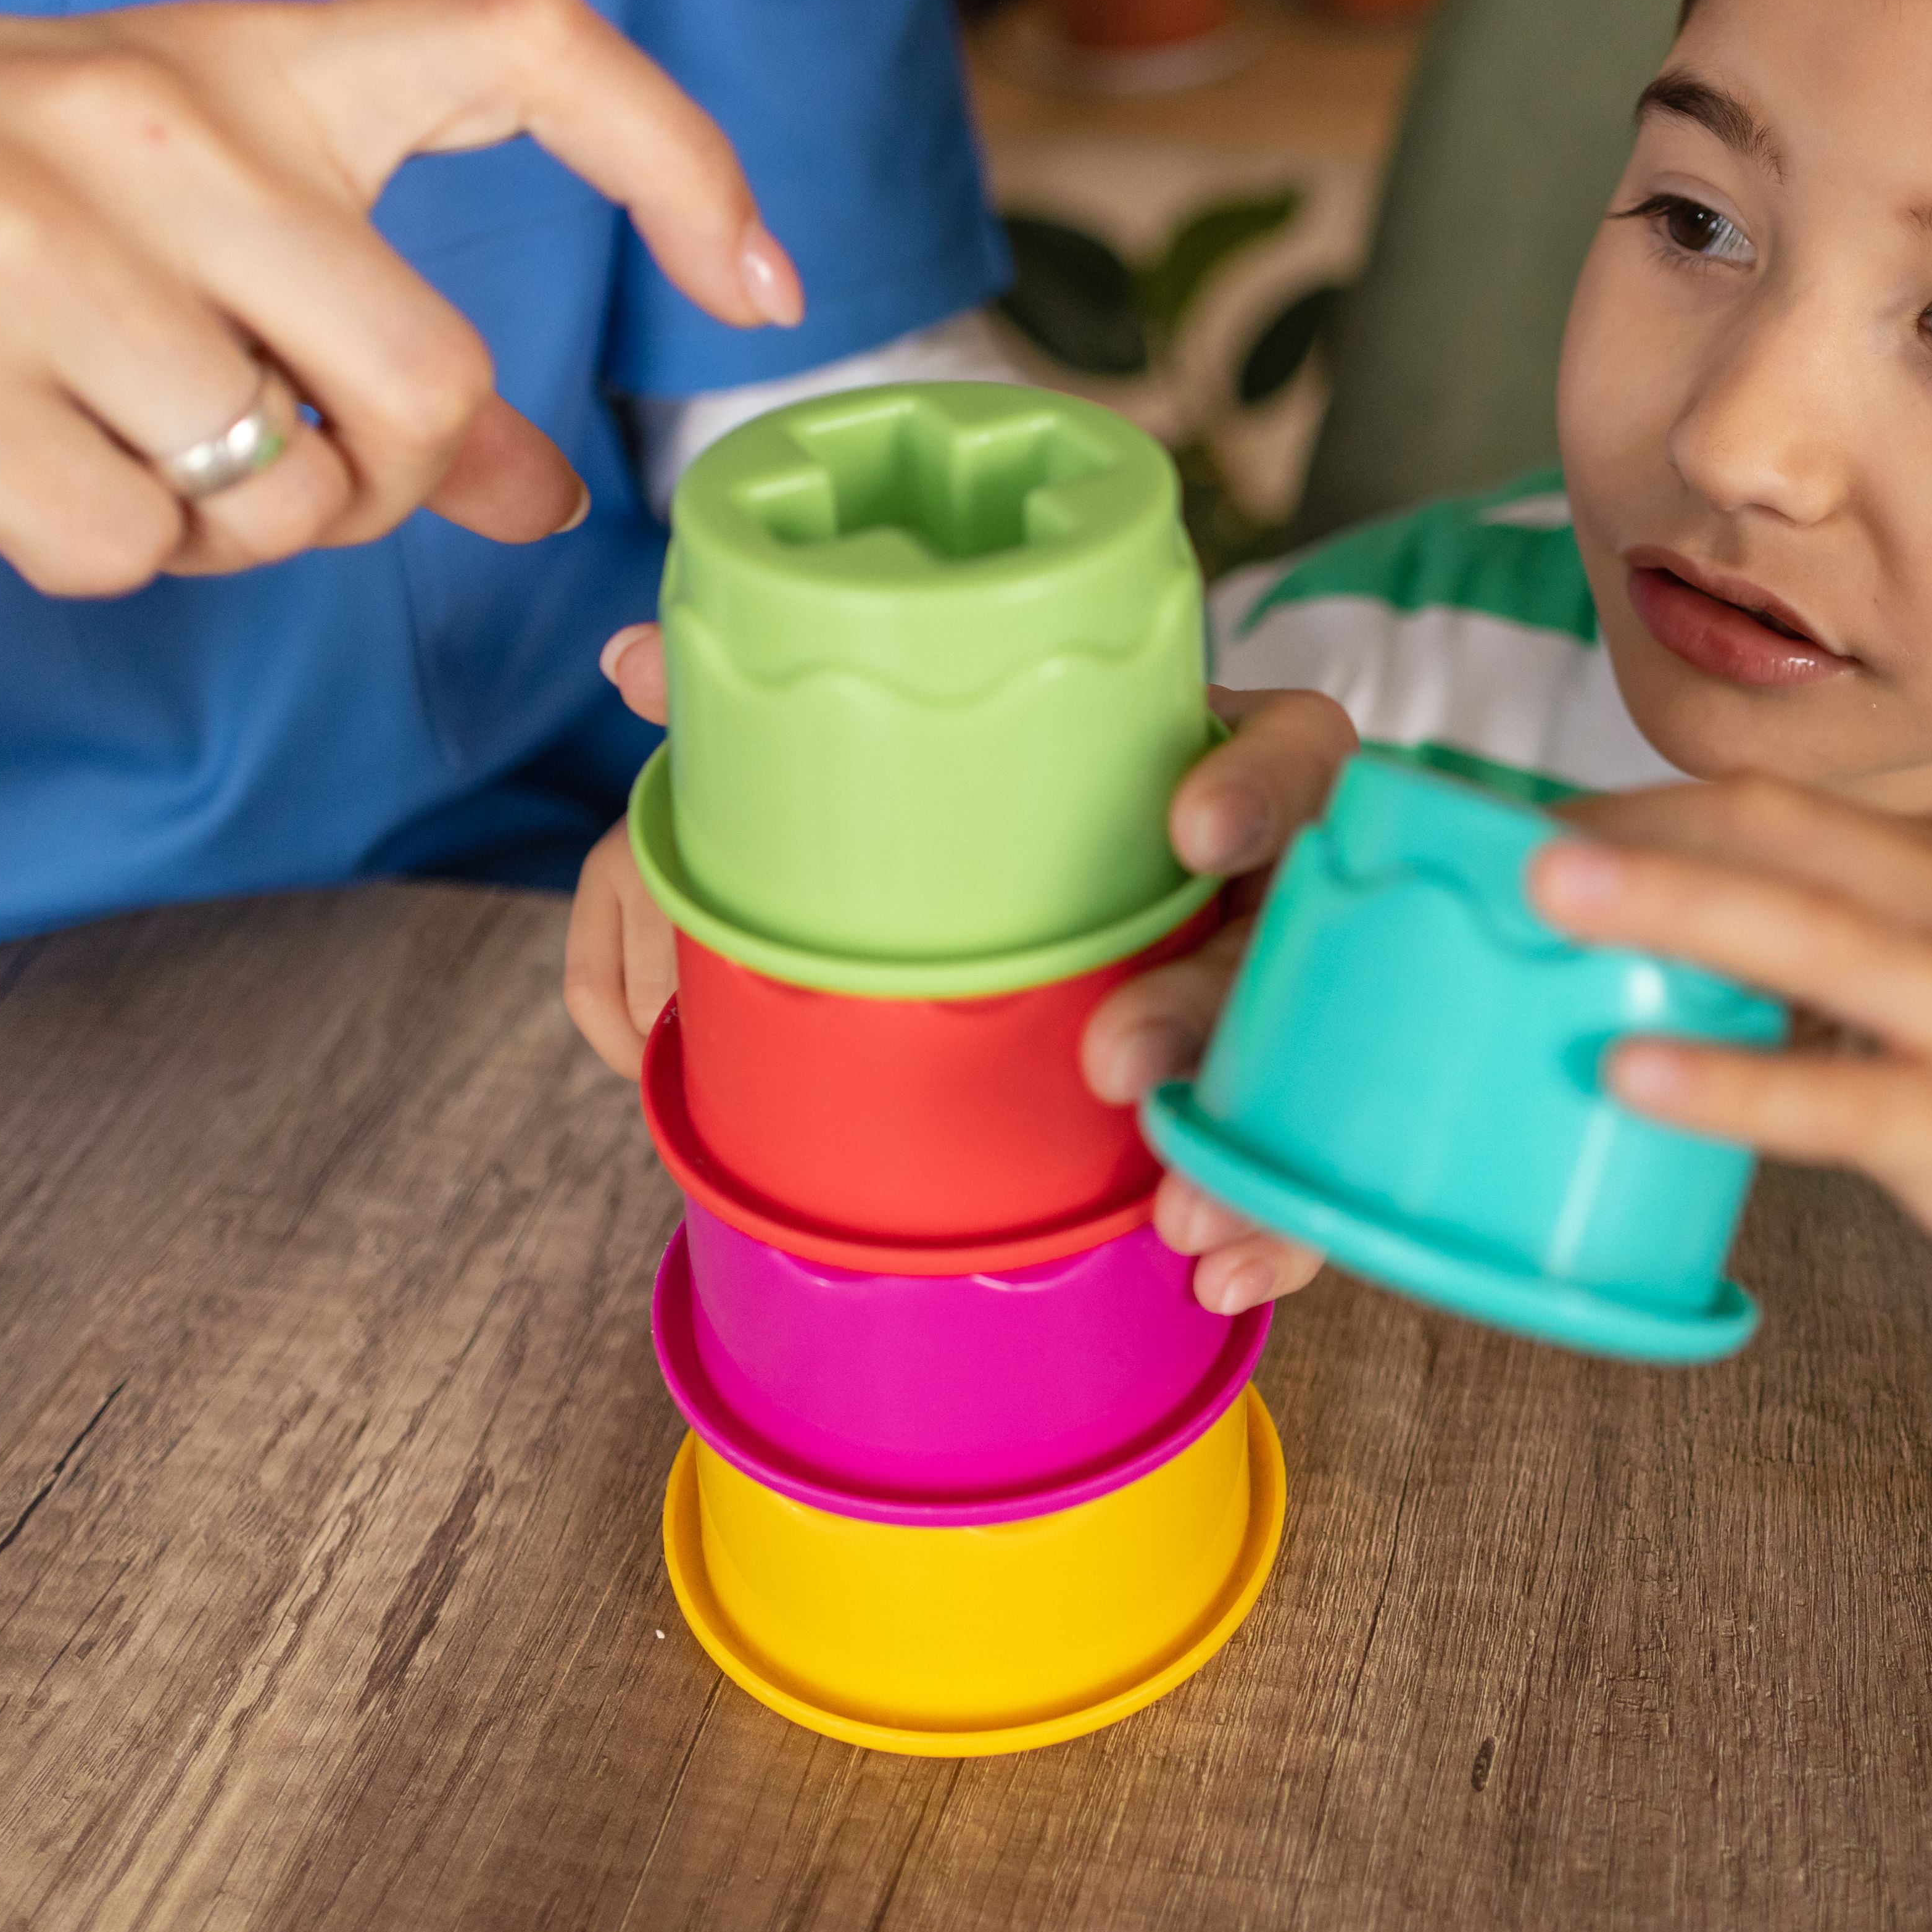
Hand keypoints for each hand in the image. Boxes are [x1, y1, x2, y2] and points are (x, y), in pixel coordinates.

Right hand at [0, 0, 795, 806]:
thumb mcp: (166, 223)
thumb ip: (360, 330)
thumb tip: (553, 487)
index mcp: (237, 60)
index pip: (529, 46)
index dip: (685, 162)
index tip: (766, 282)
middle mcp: (147, 124)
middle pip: (427, 379)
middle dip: (383, 484)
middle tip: (282, 475)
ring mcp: (12, 236)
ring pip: (273, 490)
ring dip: (218, 531)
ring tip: (100, 447)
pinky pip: (115, 550)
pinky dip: (91, 559)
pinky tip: (1, 474)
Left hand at [565, 636, 1351, 1314]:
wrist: (1080, 935)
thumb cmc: (1005, 826)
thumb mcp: (925, 765)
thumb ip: (791, 720)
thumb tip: (626, 661)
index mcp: (1212, 768)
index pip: (1290, 746)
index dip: (1257, 782)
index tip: (1186, 826)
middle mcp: (1273, 879)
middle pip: (1289, 928)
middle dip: (1208, 1000)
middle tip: (1112, 1063)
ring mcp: (1289, 993)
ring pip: (1306, 1063)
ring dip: (1242, 1144)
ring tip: (1173, 1216)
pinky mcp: (1286, 1096)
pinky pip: (1296, 1161)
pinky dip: (1270, 1222)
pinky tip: (1207, 1271)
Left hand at [1529, 776, 1931, 1578]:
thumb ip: (1840, 978)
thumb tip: (1680, 963)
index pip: (1776, 812)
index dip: (1645, 808)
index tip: (1524, 822)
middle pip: (1782, 845)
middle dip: (1636, 829)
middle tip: (1498, 831)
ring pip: (1809, 941)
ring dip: (1667, 912)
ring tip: (1541, 904)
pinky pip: (1839, 1101)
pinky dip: (1732, 1084)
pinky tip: (1635, 1077)